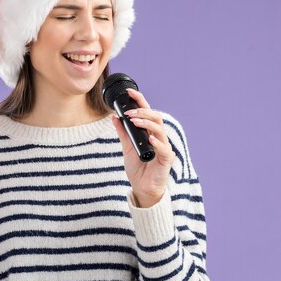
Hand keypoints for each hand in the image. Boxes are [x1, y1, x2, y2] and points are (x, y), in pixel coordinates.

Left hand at [110, 88, 175, 206]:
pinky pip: (164, 148)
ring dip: (146, 123)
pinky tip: (149, 139)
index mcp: (150, 133)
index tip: (130, 92)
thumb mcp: (126, 148)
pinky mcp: (167, 159)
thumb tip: (114, 117)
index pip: (148, 112)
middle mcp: (158, 137)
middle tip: (129, 112)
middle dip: (143, 111)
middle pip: (156, 117)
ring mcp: (164, 147)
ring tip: (134, 121)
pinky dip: (156, 142)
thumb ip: (123, 132)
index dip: (140, 101)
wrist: (142, 188)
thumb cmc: (138, 168)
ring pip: (160, 130)